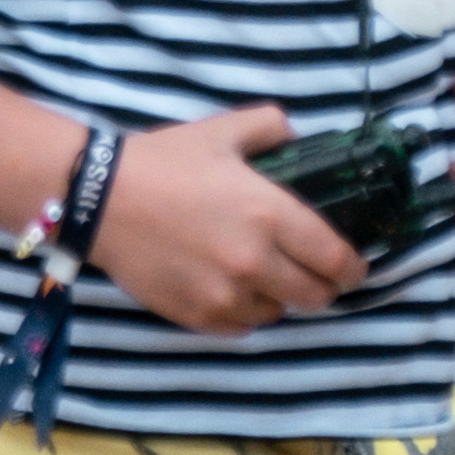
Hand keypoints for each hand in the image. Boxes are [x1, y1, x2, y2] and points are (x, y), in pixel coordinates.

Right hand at [94, 105, 368, 332]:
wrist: (101, 199)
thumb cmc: (164, 161)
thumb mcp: (221, 130)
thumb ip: (270, 127)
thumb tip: (297, 136)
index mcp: (270, 215)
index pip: (336, 259)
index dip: (353, 266)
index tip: (353, 265)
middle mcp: (256, 262)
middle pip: (316, 296)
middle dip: (322, 285)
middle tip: (312, 272)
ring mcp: (227, 296)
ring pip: (279, 313)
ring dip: (279, 297)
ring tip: (263, 275)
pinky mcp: (200, 318)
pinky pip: (243, 326)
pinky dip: (246, 311)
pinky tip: (231, 287)